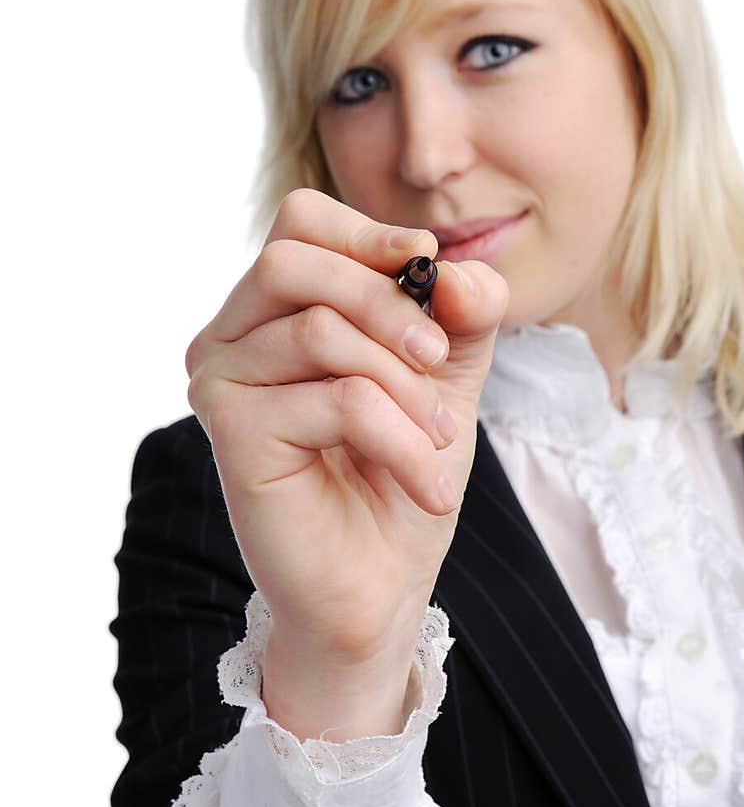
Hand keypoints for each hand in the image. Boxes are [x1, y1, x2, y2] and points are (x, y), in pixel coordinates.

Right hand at [185, 189, 508, 733]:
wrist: (380, 585)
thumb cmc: (400, 476)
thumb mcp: (445, 377)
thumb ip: (459, 312)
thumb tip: (449, 265)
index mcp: (271, 311)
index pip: (300, 221)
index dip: (370, 235)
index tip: (429, 269)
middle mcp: (229, 337)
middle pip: (296, 260)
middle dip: (389, 304)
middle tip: (441, 365)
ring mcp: (220, 382)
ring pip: (324, 332)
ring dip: (406, 388)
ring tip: (439, 439)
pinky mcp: (231, 432)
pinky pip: (337, 399)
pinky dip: (401, 439)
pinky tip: (424, 483)